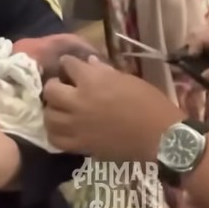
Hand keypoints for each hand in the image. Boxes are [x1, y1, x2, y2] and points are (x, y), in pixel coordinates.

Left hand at [43, 56, 182, 161]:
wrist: (160, 136)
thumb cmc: (150, 103)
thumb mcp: (128, 80)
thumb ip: (104, 71)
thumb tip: (88, 63)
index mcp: (92, 80)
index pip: (68, 64)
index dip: (69, 64)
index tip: (72, 67)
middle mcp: (79, 100)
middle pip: (50, 89)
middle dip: (54, 85)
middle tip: (63, 87)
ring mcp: (77, 124)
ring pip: (49, 115)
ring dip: (52, 109)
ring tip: (60, 109)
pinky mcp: (80, 144)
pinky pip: (56, 139)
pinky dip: (55, 133)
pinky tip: (62, 129)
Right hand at [183, 22, 208, 86]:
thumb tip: (198, 78)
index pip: (197, 36)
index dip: (189, 52)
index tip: (189, 69)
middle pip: (197, 38)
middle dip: (191, 54)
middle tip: (189, 71)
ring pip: (204, 47)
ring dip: (199, 60)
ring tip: (198, 76)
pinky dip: (208, 64)